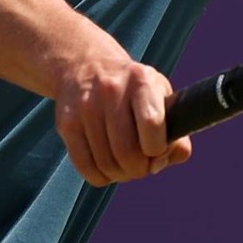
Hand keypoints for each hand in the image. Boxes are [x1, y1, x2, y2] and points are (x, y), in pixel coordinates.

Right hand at [49, 44, 191, 186]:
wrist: (85, 65)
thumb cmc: (133, 90)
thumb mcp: (160, 96)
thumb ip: (176, 131)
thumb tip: (163, 160)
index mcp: (142, 80)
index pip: (152, 124)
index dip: (158, 149)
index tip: (157, 150)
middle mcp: (111, 90)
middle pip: (128, 153)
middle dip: (140, 169)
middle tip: (142, 165)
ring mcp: (85, 107)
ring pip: (107, 165)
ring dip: (121, 174)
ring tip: (125, 165)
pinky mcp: (66, 123)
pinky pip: (86, 168)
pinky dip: (101, 177)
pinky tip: (107, 166)